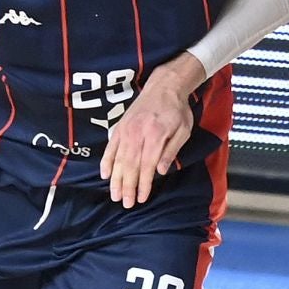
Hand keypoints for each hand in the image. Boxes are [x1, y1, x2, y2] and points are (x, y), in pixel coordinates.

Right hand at [100, 59, 198, 207]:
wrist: (164, 86)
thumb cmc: (177, 110)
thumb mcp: (183, 130)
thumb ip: (171, 151)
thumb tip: (160, 171)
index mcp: (155, 135)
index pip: (147, 165)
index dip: (143, 184)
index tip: (142, 198)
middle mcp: (137, 133)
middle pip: (130, 165)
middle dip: (127, 187)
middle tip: (126, 203)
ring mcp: (126, 130)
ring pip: (118, 159)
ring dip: (115, 179)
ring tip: (115, 195)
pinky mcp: (119, 127)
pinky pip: (110, 147)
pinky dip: (106, 162)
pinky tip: (104, 175)